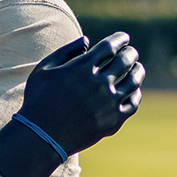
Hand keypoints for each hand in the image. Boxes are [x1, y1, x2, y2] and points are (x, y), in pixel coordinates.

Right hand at [20, 31, 144, 155]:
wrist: (41, 137)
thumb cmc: (38, 101)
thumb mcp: (44, 70)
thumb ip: (65, 51)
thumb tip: (87, 40)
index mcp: (82, 67)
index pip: (110, 46)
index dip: (120, 39)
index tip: (124, 39)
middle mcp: (99, 83)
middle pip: (125, 60)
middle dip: (130, 53)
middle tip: (131, 52)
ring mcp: (108, 103)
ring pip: (133, 81)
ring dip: (138, 71)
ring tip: (137, 68)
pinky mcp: (113, 121)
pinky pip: (133, 104)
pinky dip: (136, 94)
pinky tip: (134, 90)